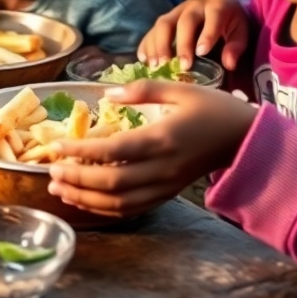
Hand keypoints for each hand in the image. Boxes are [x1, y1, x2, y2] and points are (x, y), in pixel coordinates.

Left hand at [45, 80, 256, 218]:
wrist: (246, 140)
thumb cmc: (212, 109)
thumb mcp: (179, 88)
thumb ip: (141, 90)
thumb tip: (106, 93)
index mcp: (162, 139)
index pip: (114, 150)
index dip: (82, 151)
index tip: (56, 146)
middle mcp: (162, 167)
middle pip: (113, 182)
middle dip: (77, 179)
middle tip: (50, 170)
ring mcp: (165, 185)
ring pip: (120, 202)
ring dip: (85, 198)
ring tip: (58, 188)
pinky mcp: (167, 194)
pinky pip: (133, 209)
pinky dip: (105, 208)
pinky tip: (84, 199)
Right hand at [139, 0, 249, 70]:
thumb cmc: (230, 20)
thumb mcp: (240, 30)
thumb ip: (236, 46)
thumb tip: (228, 64)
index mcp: (216, 6)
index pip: (212, 17)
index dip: (207, 34)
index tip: (202, 53)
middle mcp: (193, 6)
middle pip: (184, 22)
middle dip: (182, 44)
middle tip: (183, 66)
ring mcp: (176, 11)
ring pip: (163, 23)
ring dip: (159, 44)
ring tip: (158, 66)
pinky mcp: (166, 18)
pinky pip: (152, 29)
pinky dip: (146, 44)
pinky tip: (143, 59)